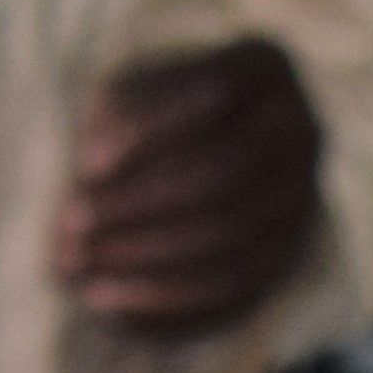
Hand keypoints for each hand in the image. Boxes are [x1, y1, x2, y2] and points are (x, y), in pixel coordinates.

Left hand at [59, 40, 324, 338]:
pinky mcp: (288, 257)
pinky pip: (232, 294)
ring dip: (145, 263)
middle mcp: (302, 131)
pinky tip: (110, 307)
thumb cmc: (147, 110)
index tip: (83, 163)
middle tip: (68, 232)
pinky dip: (167, 305)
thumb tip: (92, 172)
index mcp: (267, 65)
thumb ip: (116, 120)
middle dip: (137, 209)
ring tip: (78, 274)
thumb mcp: (127, 90)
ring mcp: (304, 199)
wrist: (198, 145)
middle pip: (221, 178)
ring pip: (228, 244)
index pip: (215, 97)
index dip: (148, 133)